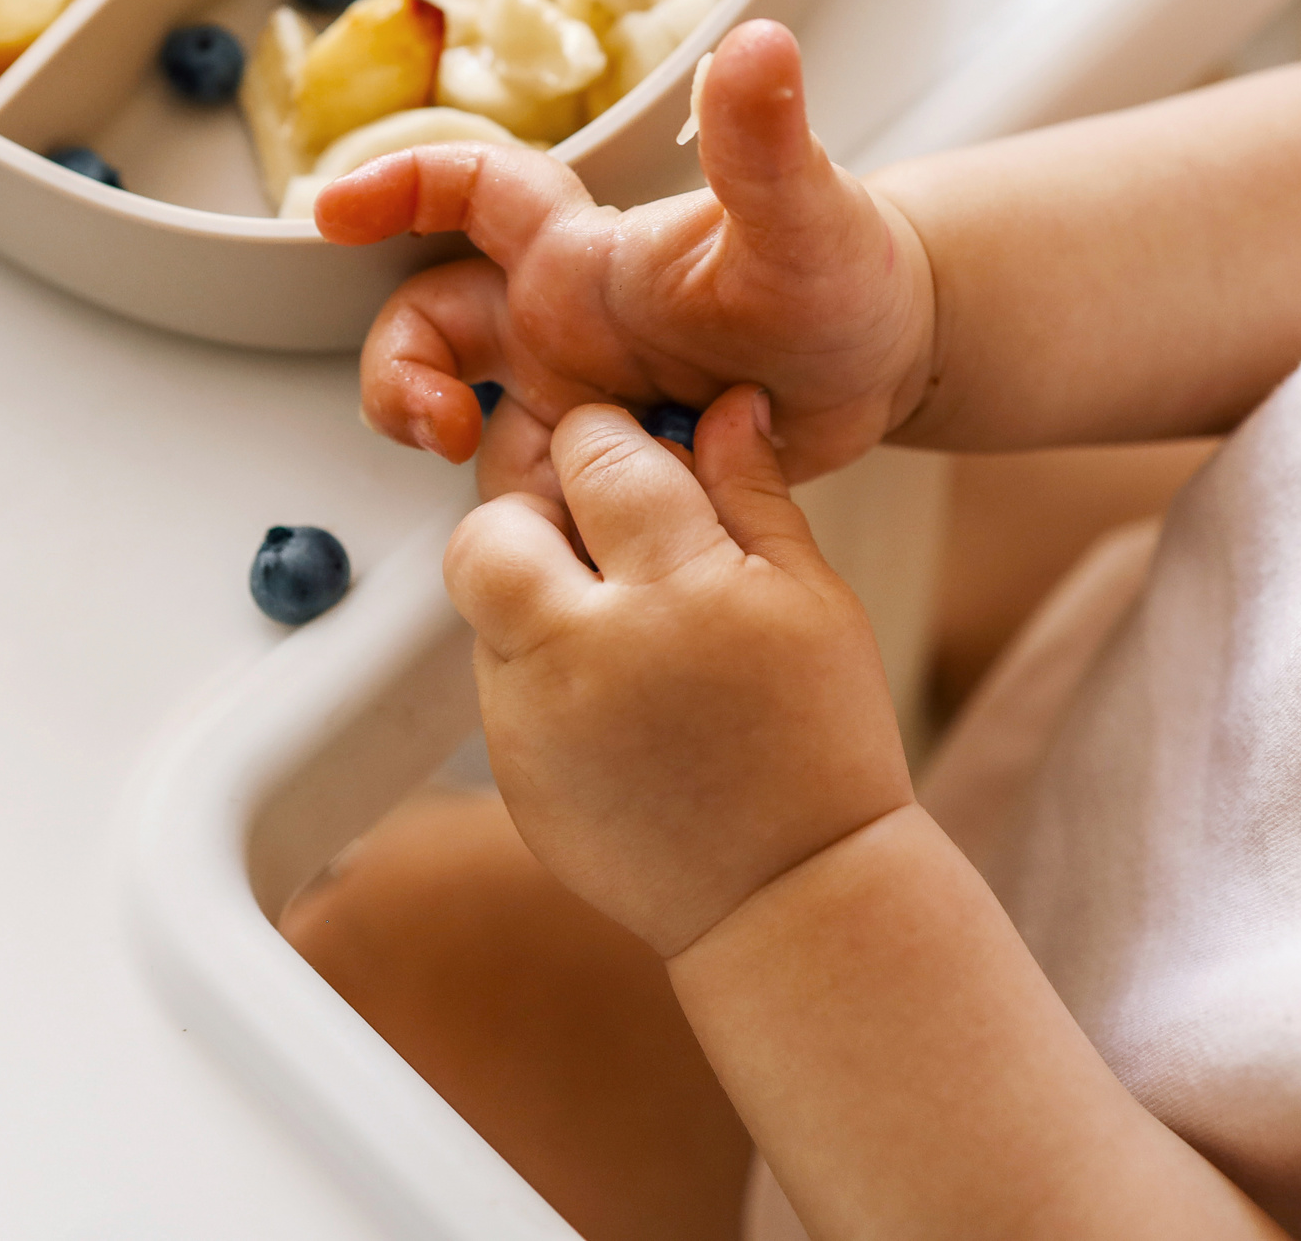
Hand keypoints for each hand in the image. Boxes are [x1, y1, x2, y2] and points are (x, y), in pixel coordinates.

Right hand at [315, 22, 932, 494]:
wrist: (885, 370)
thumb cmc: (843, 273)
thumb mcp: (804, 215)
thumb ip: (765, 139)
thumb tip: (760, 43)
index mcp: (585, 250)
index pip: (468, 192)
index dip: (393, 186)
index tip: (327, 212)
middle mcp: (560, 318)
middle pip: (426, 324)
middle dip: (397, 374)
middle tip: (435, 427)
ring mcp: (575, 397)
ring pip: (463, 421)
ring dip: (468, 460)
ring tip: (526, 498)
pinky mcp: (600, 471)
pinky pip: (532, 499)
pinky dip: (536, 520)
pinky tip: (588, 536)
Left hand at [447, 386, 912, 957]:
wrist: (789, 896)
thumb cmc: (818, 745)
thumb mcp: (813, 599)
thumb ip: (753, 491)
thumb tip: (722, 404)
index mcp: (679, 588)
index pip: (595, 454)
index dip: (606, 439)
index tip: (630, 457)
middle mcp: (589, 648)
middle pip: (491, 525)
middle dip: (531, 509)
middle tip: (590, 532)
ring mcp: (537, 716)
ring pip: (482, 601)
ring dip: (531, 587)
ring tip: (614, 621)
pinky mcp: (512, 770)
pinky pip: (496, 679)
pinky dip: (538, 664)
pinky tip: (611, 694)